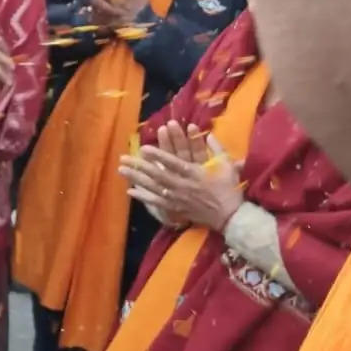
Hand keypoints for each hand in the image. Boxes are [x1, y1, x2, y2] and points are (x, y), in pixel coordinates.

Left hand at [120, 123, 242, 230]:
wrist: (230, 216)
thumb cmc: (228, 188)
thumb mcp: (227, 166)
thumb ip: (218, 149)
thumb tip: (208, 134)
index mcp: (195, 173)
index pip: (173, 163)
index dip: (158, 156)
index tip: (143, 148)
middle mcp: (183, 186)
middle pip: (157, 175)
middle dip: (139, 166)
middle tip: (123, 158)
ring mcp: (177, 198)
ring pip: (153, 187)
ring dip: (136, 178)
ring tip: (121, 170)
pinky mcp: (176, 208)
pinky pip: (156, 203)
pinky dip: (143, 197)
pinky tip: (130, 191)